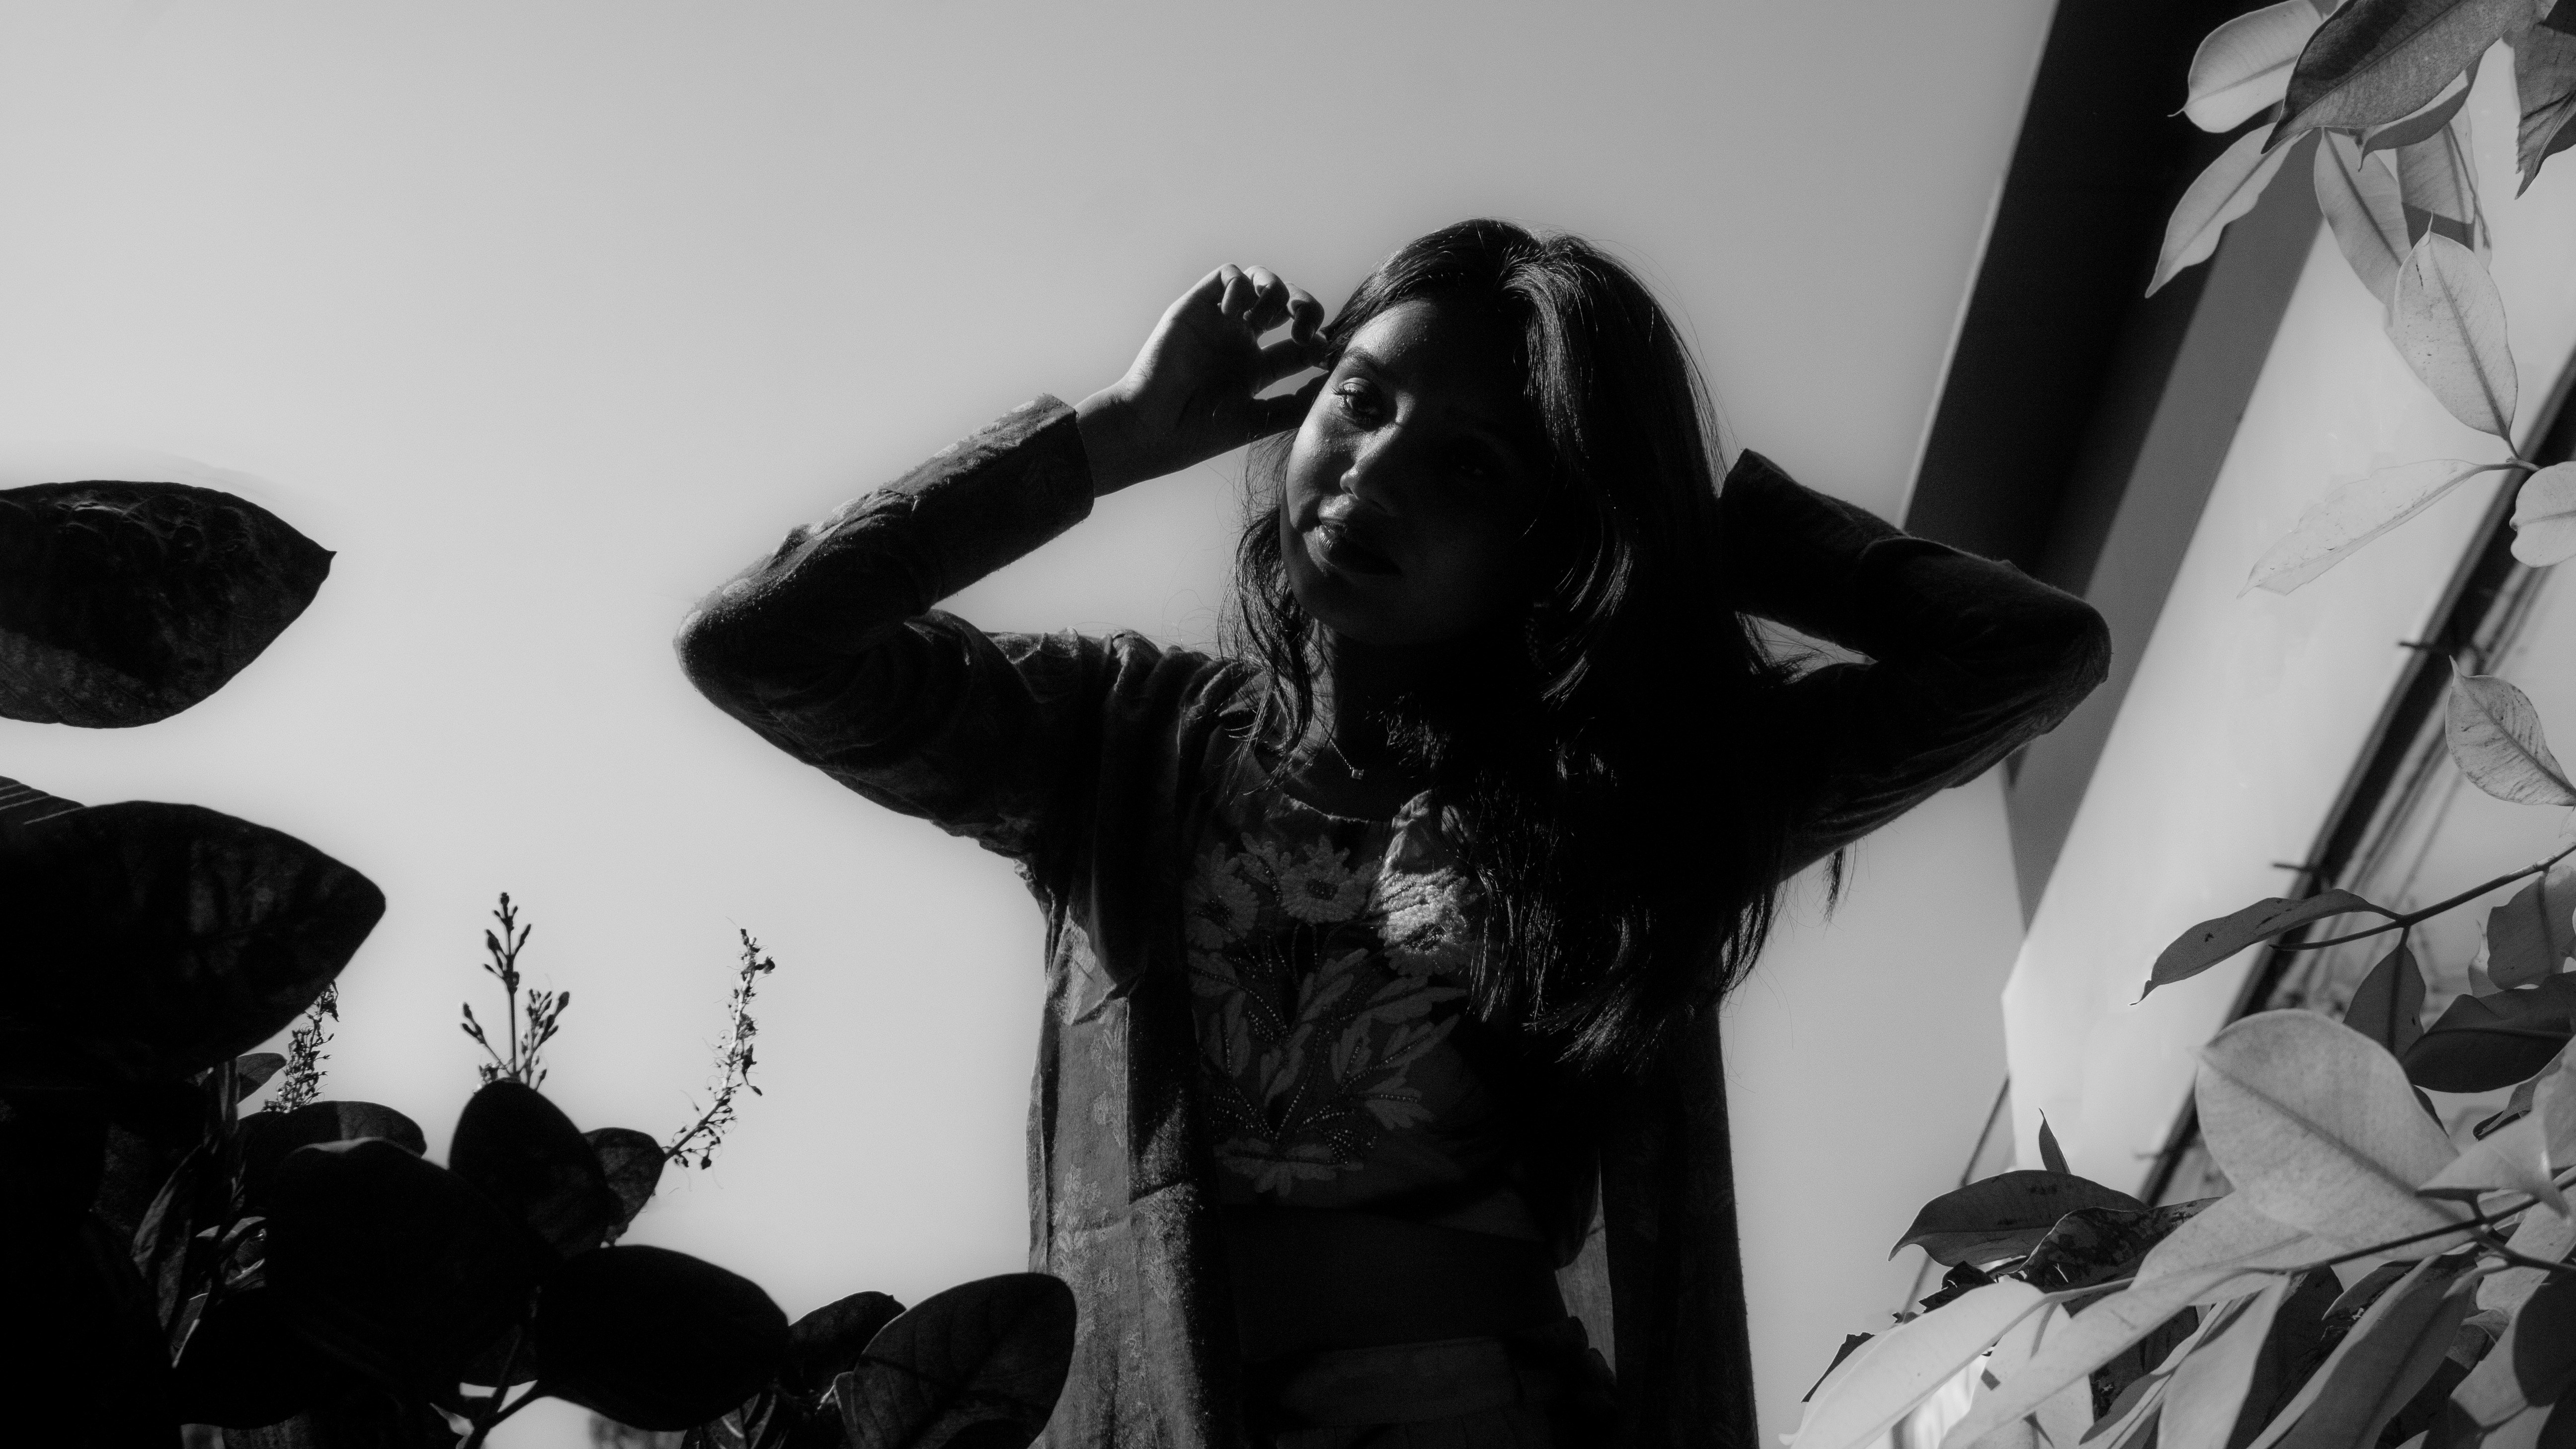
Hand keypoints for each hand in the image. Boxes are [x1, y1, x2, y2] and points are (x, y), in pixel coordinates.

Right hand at [1076, 264, 1329, 495]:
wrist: (1150, 428)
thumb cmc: (1197, 433)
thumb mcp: (1256, 420)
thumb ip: (1294, 405)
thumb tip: (1334, 386)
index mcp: (1256, 369)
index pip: (1300, 344)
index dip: (1318, 342)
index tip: (1323, 354)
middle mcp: (1240, 341)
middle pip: (1287, 306)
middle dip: (1306, 308)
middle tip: (1304, 328)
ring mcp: (1218, 322)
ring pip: (1261, 281)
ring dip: (1276, 292)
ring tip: (1266, 319)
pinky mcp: (1196, 306)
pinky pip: (1227, 274)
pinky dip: (1239, 283)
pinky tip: (1234, 313)